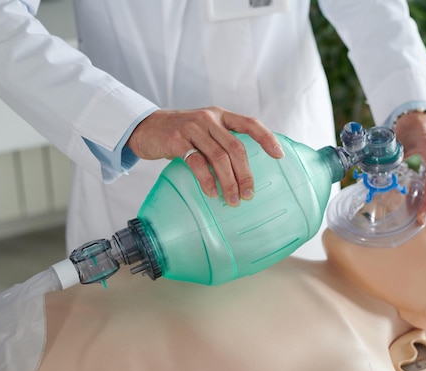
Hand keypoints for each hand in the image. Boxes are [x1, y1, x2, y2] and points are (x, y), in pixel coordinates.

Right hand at [127, 106, 283, 206]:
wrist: (146, 127)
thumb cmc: (180, 133)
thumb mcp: (204, 129)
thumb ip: (222, 140)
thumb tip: (244, 170)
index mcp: (221, 115)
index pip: (250, 124)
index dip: (267, 138)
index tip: (279, 156)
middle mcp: (209, 118)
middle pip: (236, 148)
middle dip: (245, 174)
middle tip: (249, 194)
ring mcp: (192, 128)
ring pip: (219, 157)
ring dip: (229, 182)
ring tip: (233, 200)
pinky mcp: (177, 140)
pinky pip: (197, 163)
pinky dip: (207, 181)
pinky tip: (212, 193)